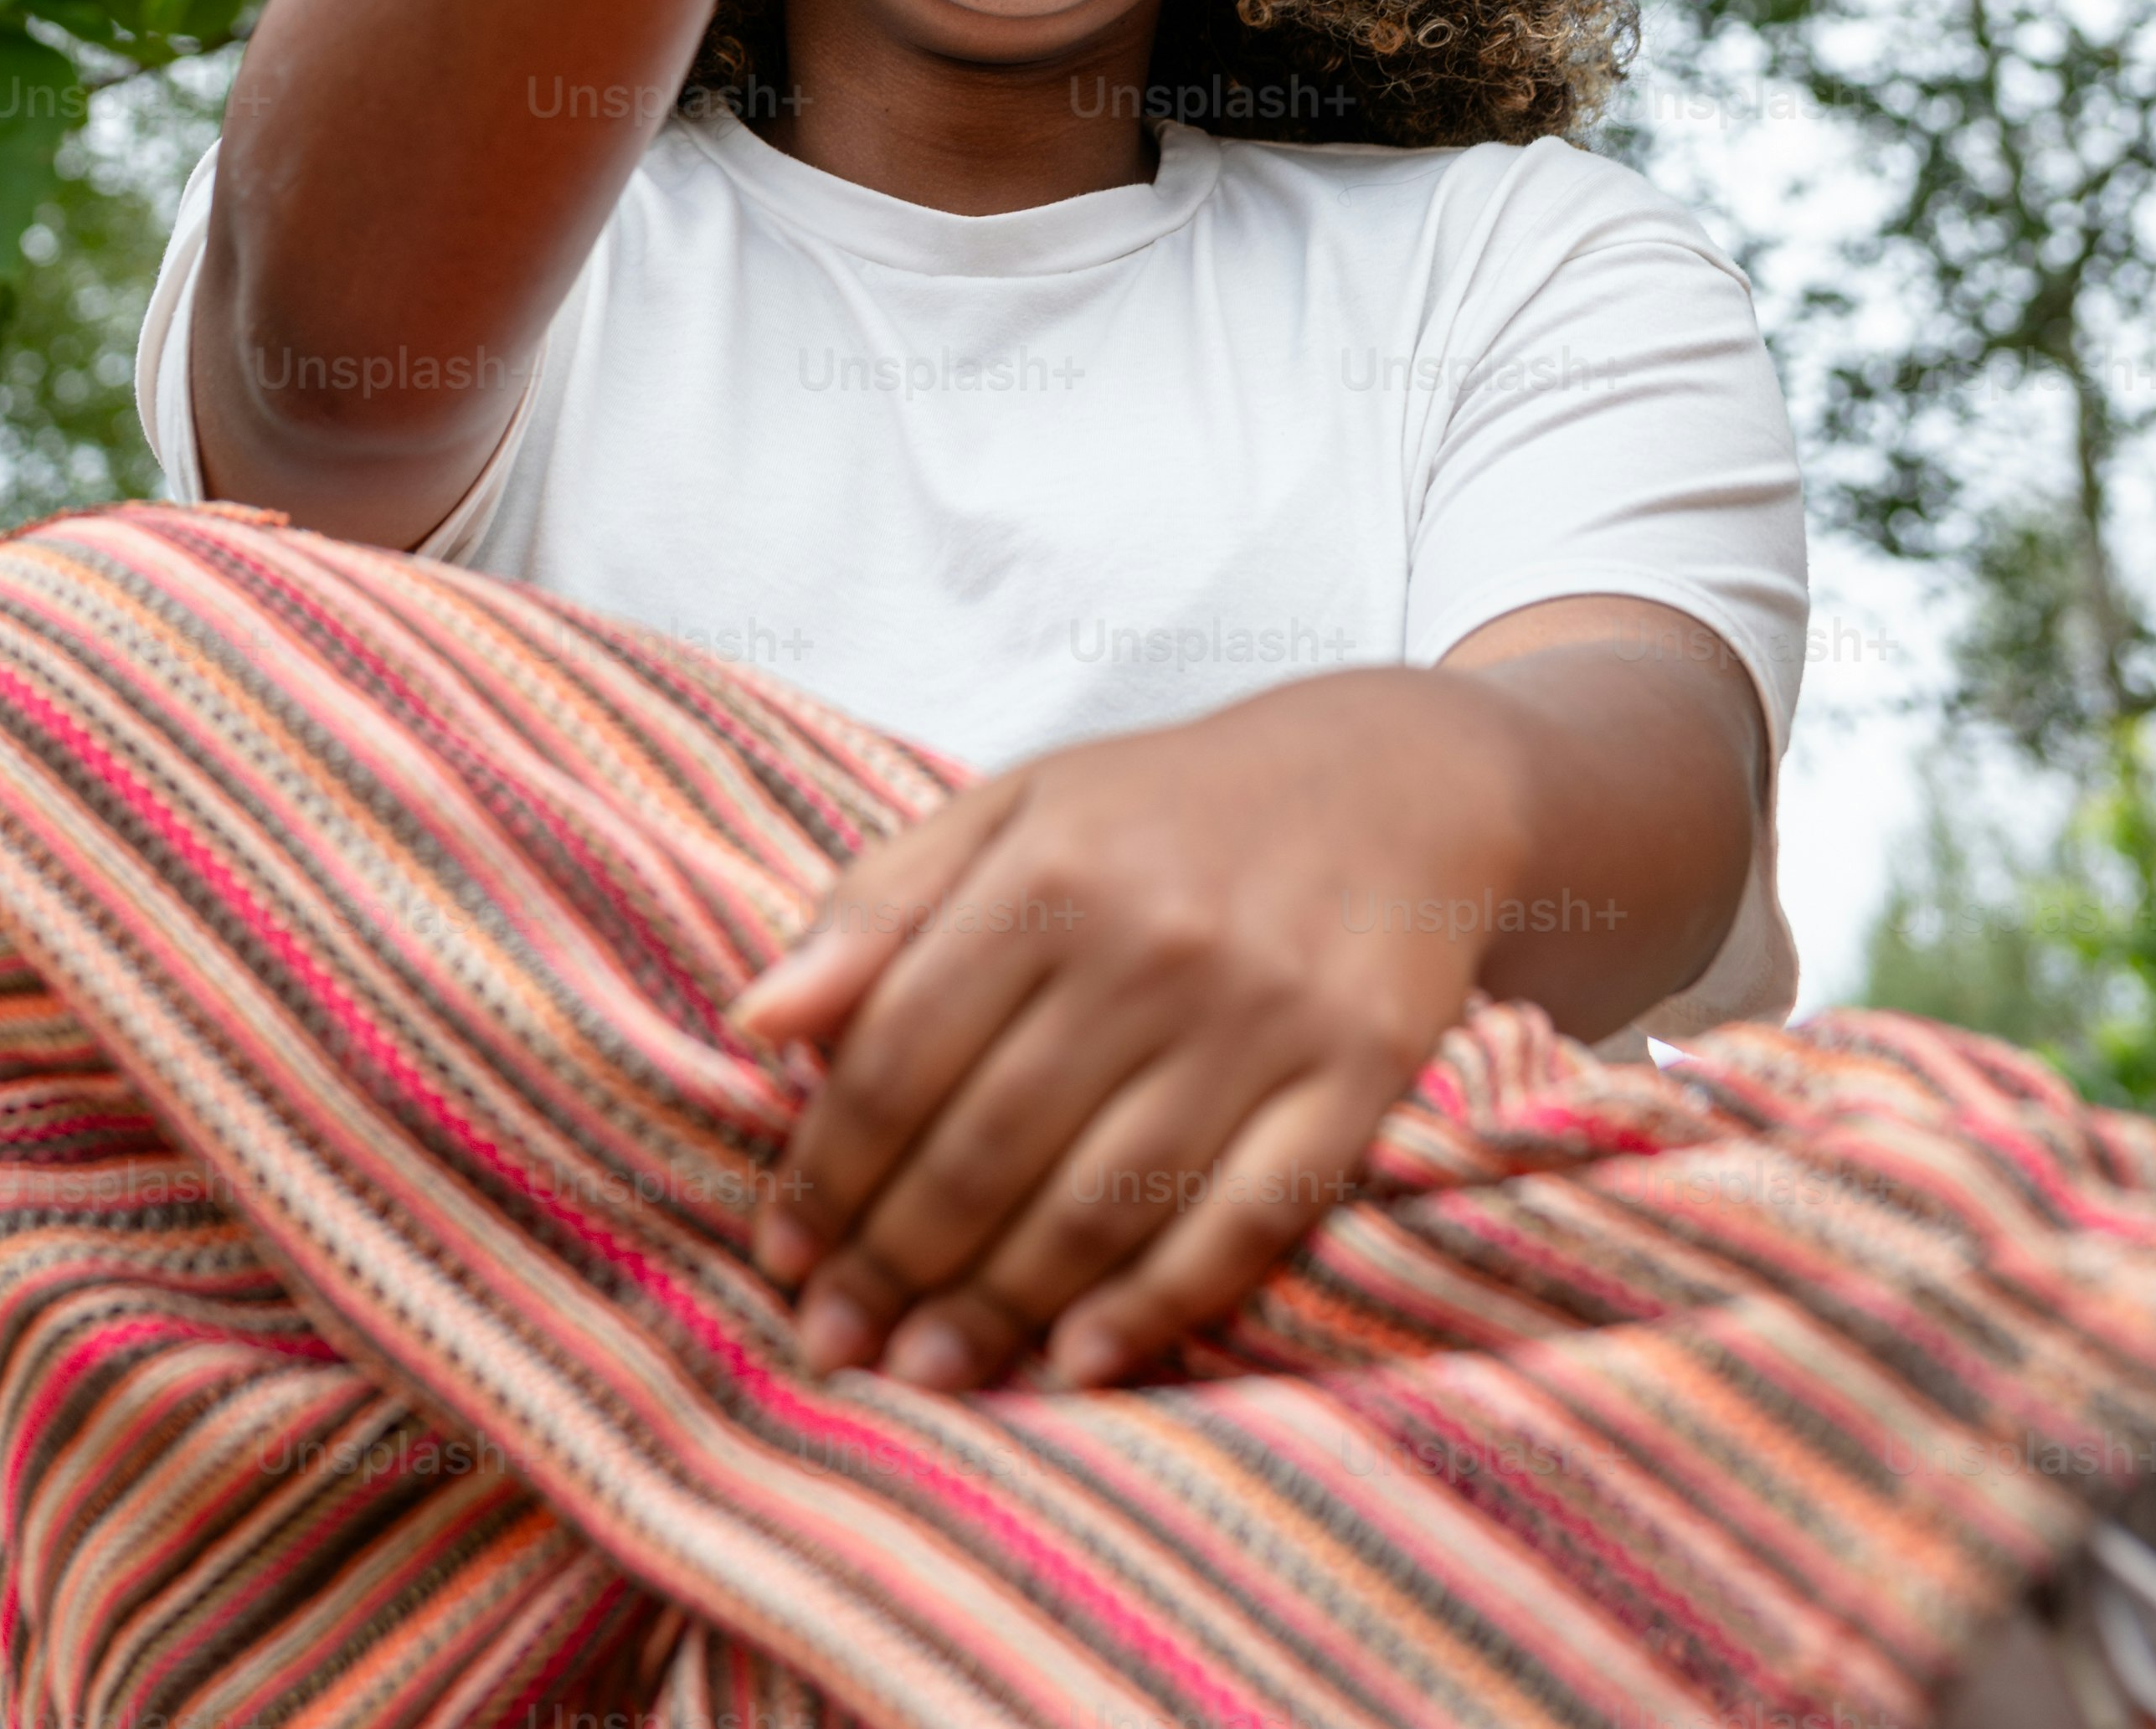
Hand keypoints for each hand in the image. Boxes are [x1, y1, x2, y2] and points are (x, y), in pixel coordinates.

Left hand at [720, 671, 1524, 1394]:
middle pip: (991, 1141)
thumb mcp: (1012, 812)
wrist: (1396, 783)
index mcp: (1051, 871)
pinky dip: (1159, 1302)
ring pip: (1106, 1196)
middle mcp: (1154, 944)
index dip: (829, 1168)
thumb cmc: (1167, 812)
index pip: (900, 1053)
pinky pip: (1247, 1216)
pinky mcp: (1358, 1072)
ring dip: (1003, 1305)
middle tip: (834, 1341)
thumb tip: (758, 1023)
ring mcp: (1263, 1013)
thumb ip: (879, 906)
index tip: (781, 1250)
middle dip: (895, 1261)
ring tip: (927, 1372)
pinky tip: (1079, 1359)